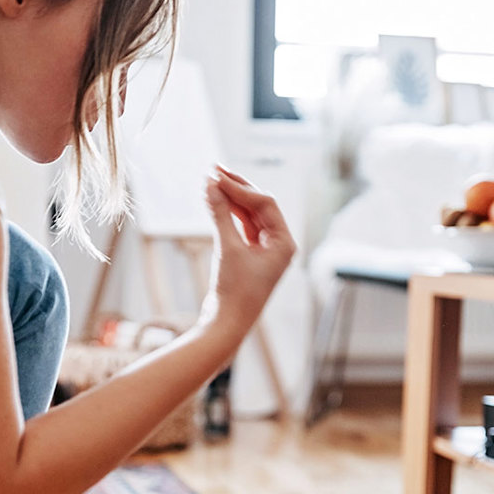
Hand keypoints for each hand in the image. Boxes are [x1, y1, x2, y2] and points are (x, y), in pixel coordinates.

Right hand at [199, 165, 295, 336]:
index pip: (265, 204)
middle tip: (213, 169)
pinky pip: (240, 227)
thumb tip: (210, 184)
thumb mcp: (227, 248)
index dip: (240, 188)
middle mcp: (279, 244)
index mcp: (285, 243)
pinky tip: (213, 199)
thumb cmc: (234, 291)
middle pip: (258, 205)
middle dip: (236, 188)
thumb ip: (220, 213)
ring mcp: (264, 250)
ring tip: (209, 180)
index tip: (216, 177)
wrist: (226, 324)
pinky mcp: (249, 256)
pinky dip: (227, 214)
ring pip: (248, 215)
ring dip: (229, 198)